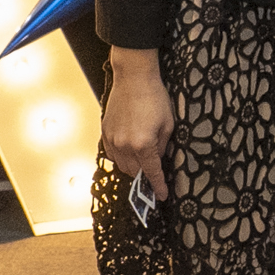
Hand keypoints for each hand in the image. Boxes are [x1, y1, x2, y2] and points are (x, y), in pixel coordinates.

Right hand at [100, 49, 173, 200]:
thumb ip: (163, 146)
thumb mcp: (168, 124)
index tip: (162, 196)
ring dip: (133, 168)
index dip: (158, 186)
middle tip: (154, 174)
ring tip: (142, 162)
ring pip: (121, 165)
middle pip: (135, 172)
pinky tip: (129, 152)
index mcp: (143, 144)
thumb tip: (158, 159)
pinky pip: (111, 154)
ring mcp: (112, 139)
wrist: (133, 77)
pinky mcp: (105, 131)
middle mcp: (125, 145)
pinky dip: (120, 157)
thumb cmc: (154, 97)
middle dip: (145, 176)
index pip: (152, 173)